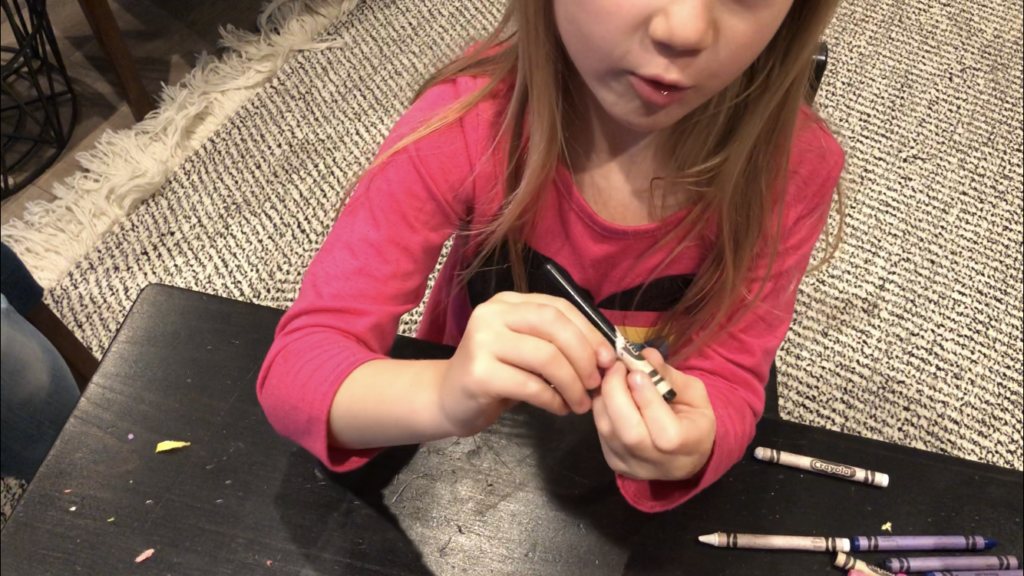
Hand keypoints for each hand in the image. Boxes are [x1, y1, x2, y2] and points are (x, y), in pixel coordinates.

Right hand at [438, 292, 617, 437]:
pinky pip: (531, 386)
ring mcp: (482, 342)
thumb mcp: (526, 349)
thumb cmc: (495, 373)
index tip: (608, 358)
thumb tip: (605, 353)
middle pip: (553, 326)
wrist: (448, 398)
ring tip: (581, 403)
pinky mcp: (479, 374)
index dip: (589, 332)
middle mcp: (492, 314)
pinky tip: (560, 408)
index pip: (558, 307)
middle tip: (596, 383)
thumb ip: (557, 343)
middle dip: (583, 356)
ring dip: (573, 384)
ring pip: (546, 357)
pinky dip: (553, 400)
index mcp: (508, 303)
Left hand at [592, 348, 715, 480]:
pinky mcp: (613, 461)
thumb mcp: (693, 393)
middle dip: (616, 393)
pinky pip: (600, 431)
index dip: (647, 400)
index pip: (665, 433)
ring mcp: (632, 465)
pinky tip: (609, 392)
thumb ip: (669, 375)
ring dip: (604, 397)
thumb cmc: (692, 419)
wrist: (684, 456)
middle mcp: (657, 462)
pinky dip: (601, 407)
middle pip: (629, 433)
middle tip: (616, 366)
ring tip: (612, 375)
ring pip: (608, 430)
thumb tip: (646, 354)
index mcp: (688, 445)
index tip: (637, 373)